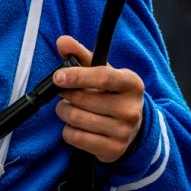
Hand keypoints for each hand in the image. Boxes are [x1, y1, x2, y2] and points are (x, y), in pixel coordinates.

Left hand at [53, 35, 144, 162]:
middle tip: (64, 92)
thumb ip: (82, 55)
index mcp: (132, 84)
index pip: (103, 77)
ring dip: (65, 112)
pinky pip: (76, 138)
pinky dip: (68, 130)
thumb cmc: (112, 93)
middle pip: (84, 100)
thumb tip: (62, 41)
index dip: (78, 76)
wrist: (133, 126)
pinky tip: (76, 125)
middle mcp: (131, 109)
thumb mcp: (103, 71)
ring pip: (77, 119)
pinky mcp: (113, 150)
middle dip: (66, 95)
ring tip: (68, 108)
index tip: (58, 77)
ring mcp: (124, 131)